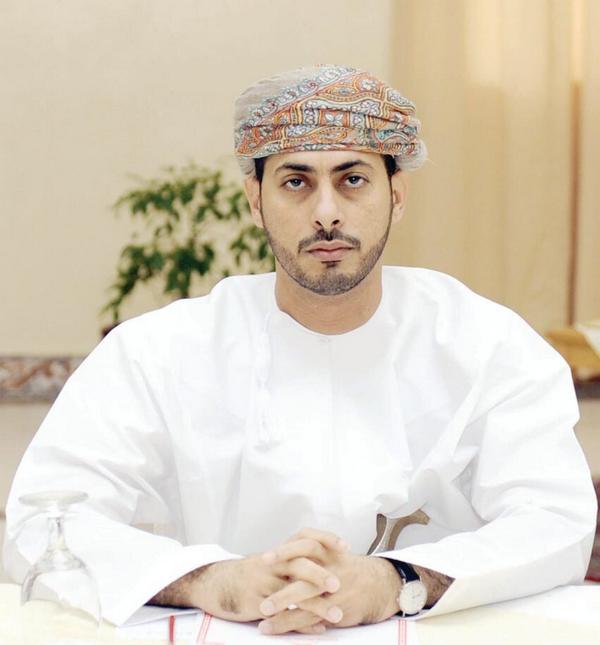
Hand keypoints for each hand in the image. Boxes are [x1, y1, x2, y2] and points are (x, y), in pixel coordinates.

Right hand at [170, 528, 348, 630]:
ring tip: (338, 616)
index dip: (326, 539)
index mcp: (280, 551)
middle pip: (299, 564)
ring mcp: (265, 583)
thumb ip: (294, 559)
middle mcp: (273, 563)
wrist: (216, 583)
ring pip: (294, 593)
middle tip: (340, 584)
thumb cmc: (250, 574)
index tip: (346, 546)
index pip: (305, 537)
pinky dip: (302, 624)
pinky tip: (319, 630)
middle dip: (321, 574)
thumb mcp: (271, 560)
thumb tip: (324, 558)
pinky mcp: (257, 603)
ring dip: (318, 605)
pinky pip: (284, 615)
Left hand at [257, 540, 401, 635]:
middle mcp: (332, 568)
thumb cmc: (346, 568)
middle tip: (263, 599)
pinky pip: (315, 618)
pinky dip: (295, 624)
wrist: (380, 584)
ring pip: (309, 602)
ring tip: (264, 620)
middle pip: (306, 574)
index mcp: (328, 551)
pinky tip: (278, 628)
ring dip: (285, 613)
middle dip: (284, 587)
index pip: (306, 544)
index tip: (264, 559)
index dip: (285, 550)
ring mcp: (337, 590)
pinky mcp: (339, 609)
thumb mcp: (331, 554)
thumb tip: (280, 555)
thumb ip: (309, 554)